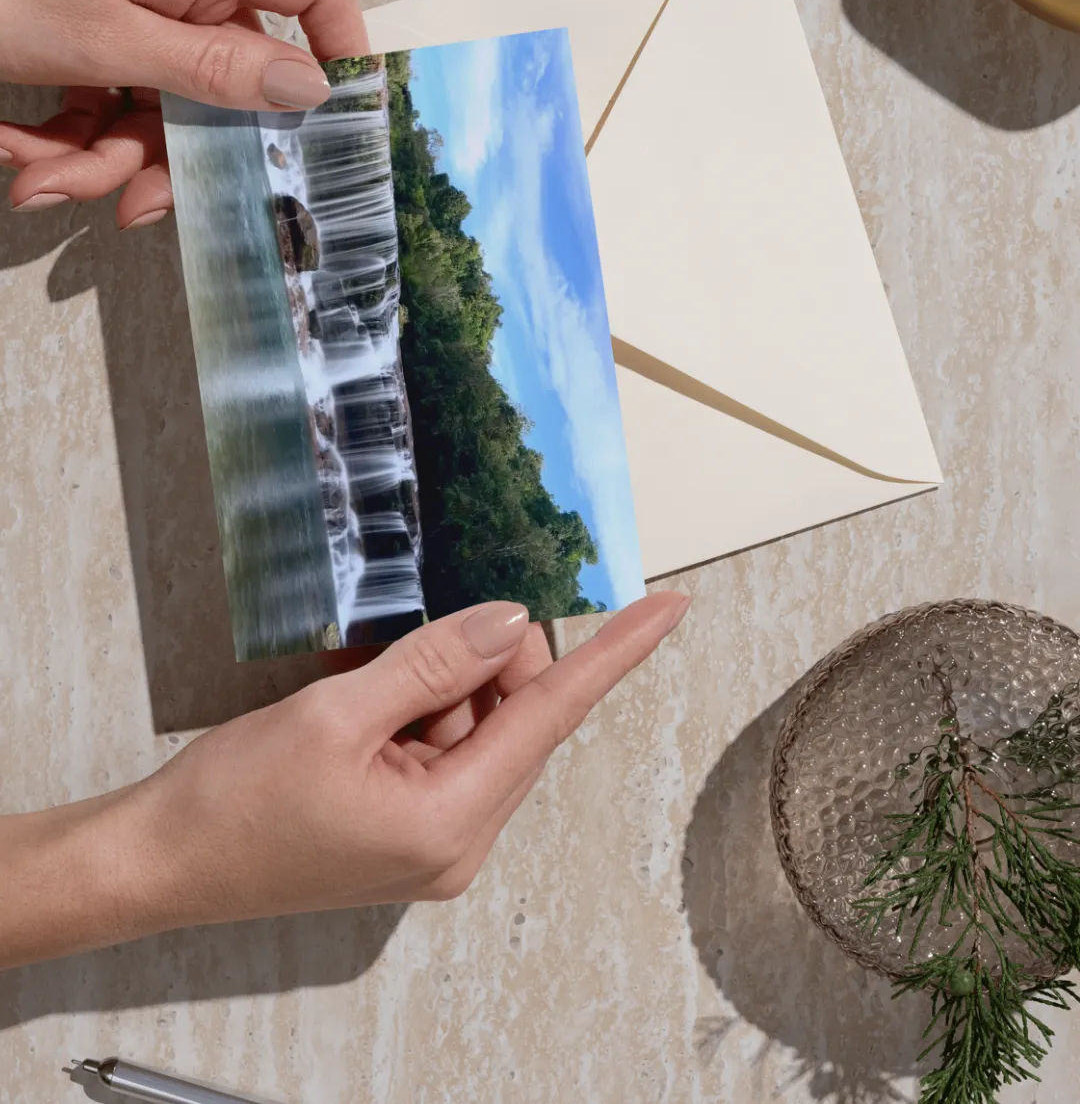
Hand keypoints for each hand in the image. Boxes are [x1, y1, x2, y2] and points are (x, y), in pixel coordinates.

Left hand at [0, 0, 366, 228]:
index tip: (337, 124)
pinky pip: (114, 103)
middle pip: (226, 84)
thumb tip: (310, 87)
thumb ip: (216, 67)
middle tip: (131, 207)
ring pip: (163, 110)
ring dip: (104, 162)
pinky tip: (23, 158)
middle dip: (171, 155)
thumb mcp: (108, 37)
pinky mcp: (94, 32)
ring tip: (40, 183)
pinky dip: (72, 142)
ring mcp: (134, 7)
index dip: (342, 49)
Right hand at [0, 593, 687, 966]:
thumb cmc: (233, 801)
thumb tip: (511, 622)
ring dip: (443, 685)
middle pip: (516, 718)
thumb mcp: (336, 714)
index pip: (553, 717)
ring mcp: (436, 842)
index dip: (614, 654)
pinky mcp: (411, 831)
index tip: (666, 608)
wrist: (162, 861)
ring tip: (366, 688)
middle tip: (425, 634)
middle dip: (486, 662)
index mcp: (451, 824)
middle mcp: (459, 842)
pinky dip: (423, 710)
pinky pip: (447, 748)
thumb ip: (435, 662)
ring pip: (480, 727)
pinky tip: (367, 705)